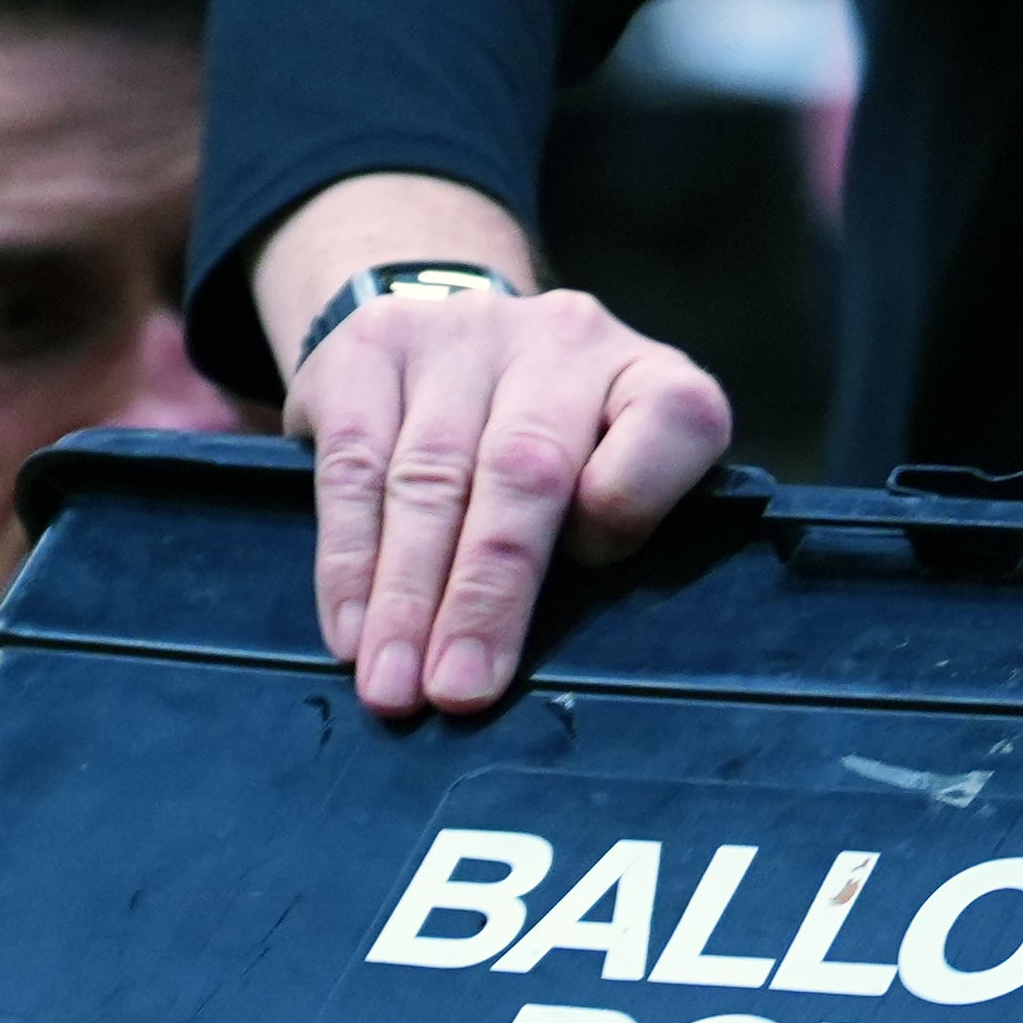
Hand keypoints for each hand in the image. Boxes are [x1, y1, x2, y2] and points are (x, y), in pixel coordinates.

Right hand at [301, 277, 731, 718]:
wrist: (450, 335)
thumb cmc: (553, 457)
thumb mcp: (611, 487)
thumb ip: (606, 545)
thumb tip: (546, 659)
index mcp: (653, 376)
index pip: (674, 423)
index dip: (630, 504)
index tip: (589, 571)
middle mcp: (565, 338)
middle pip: (526, 469)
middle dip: (485, 596)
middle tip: (457, 692)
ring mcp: (464, 331)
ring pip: (428, 476)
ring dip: (405, 598)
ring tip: (393, 686)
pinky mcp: (374, 342)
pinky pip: (351, 464)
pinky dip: (348, 561)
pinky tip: (349, 630)